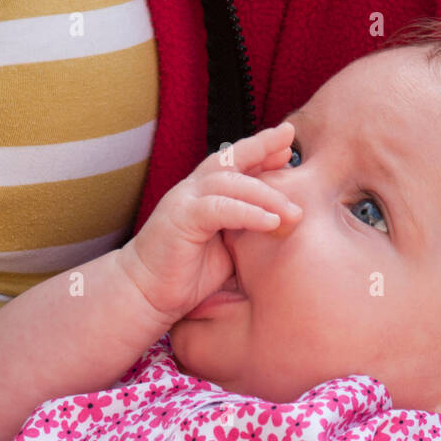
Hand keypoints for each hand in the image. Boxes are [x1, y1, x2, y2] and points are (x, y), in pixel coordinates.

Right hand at [120, 122, 302, 322]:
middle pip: (232, 160)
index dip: (261, 152)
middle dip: (262, 149)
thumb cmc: (185, 276)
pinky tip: (271, 221)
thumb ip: (248, 233)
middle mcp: (193, 190)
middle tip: (292, 145)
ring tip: (294, 211)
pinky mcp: (182, 218)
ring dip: (266, 194)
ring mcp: (186, 201)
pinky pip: (221, 208)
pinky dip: (248, 213)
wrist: (146, 295)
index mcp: (204, 194)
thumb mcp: (227, 251)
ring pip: (231, 183)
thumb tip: (284, 230)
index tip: (288, 148)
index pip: (235, 164)